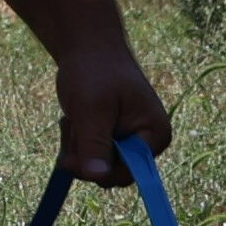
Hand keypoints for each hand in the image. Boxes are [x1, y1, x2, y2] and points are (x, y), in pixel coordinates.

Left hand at [52, 36, 173, 185]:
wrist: (87, 48)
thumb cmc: (95, 71)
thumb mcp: (92, 109)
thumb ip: (95, 144)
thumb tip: (97, 177)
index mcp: (155, 135)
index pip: (130, 173)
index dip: (100, 171)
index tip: (71, 159)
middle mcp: (146, 144)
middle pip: (110, 174)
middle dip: (85, 155)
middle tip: (72, 126)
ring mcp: (128, 144)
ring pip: (95, 167)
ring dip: (76, 147)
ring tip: (74, 117)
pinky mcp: (111, 142)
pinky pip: (89, 159)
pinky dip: (75, 144)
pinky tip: (73, 122)